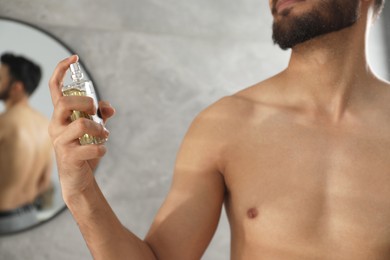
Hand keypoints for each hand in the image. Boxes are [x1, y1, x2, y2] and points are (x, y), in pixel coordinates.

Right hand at [48, 55, 114, 199]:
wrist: (78, 178)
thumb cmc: (84, 149)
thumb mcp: (94, 128)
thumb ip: (100, 115)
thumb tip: (109, 107)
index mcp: (60, 115)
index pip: (54, 88)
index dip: (61, 70)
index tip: (74, 58)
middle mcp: (55, 126)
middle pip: (65, 102)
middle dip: (86, 103)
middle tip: (96, 112)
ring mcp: (60, 142)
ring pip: (80, 125)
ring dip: (99, 128)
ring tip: (105, 135)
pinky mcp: (68, 157)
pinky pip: (90, 148)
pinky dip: (101, 148)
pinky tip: (102, 150)